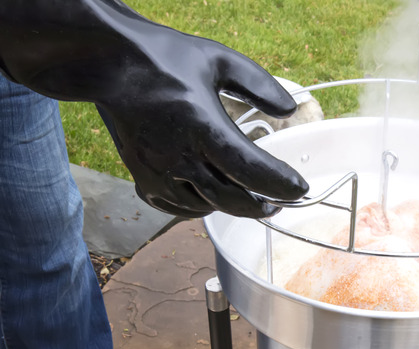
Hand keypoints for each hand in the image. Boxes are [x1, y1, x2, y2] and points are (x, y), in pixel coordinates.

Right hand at [95, 30, 309, 217]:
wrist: (109, 65)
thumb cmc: (164, 60)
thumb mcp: (220, 60)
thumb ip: (259, 84)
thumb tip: (290, 109)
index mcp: (200, 126)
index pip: (250, 170)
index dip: (279, 184)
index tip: (300, 188)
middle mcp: (177, 156)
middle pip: (231, 200)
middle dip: (261, 205)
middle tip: (279, 203)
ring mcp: (157, 173)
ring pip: (206, 208)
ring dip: (232, 207)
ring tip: (250, 196)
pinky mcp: (143, 180)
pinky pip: (179, 209)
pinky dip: (202, 208)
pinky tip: (214, 195)